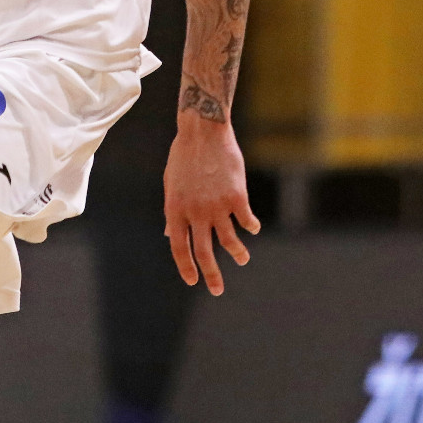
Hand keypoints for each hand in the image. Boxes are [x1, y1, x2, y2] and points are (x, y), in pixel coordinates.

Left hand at [162, 115, 259, 295]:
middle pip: (203, 251)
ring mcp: (217, 205)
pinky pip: (246, 221)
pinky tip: (253, 229)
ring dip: (236, 253)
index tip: (192, 280)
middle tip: (217, 290)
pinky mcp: (237, 197)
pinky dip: (250, 227)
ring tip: (242, 258)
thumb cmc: (184, 156)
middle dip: (211, 275)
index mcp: (175, 209)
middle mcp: (195, 212)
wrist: (203, 132)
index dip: (185, 266)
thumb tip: (170, 235)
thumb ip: (173, 212)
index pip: (178, 246)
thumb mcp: (171, 184)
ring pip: (229, 240)